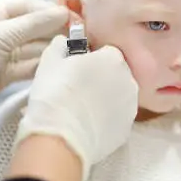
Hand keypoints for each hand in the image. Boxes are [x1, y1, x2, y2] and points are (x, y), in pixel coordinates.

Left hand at [0, 0, 68, 126]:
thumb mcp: (0, 35)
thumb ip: (34, 24)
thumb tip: (64, 13)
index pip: (26, 5)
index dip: (49, 10)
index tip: (73, 18)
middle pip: (32, 27)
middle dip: (53, 31)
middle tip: (79, 36)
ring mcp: (0, 53)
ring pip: (32, 48)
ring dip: (51, 49)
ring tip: (73, 51)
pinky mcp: (3, 76)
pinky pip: (27, 67)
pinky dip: (42, 66)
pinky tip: (58, 66)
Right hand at [16, 35, 138, 180]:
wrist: (61, 139)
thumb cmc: (55, 94)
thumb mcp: (50, 61)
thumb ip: (60, 46)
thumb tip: (63, 41)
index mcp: (113, 59)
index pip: (106, 51)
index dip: (91, 59)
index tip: (76, 68)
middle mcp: (129, 80)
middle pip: (116, 74)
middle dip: (101, 78)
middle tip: (78, 89)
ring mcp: (131, 107)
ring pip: (118, 96)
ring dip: (105, 99)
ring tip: (82, 108)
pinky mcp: (127, 130)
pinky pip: (116, 118)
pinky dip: (106, 119)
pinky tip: (88, 124)